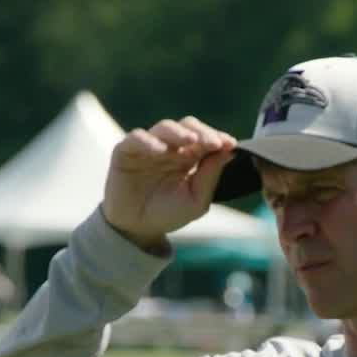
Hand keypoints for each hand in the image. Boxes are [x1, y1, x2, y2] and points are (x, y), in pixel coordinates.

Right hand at [103, 116, 237, 251]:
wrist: (137, 229)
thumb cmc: (169, 214)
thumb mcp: (196, 201)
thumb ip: (210, 176)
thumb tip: (229, 152)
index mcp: (191, 156)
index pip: (205, 138)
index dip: (217, 137)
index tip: (230, 144)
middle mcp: (171, 147)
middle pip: (188, 127)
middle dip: (202, 132)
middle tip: (213, 142)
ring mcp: (149, 147)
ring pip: (164, 128)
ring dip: (178, 132)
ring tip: (190, 140)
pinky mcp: (126, 151)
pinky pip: (136, 138)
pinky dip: (148, 141)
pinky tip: (160, 150)